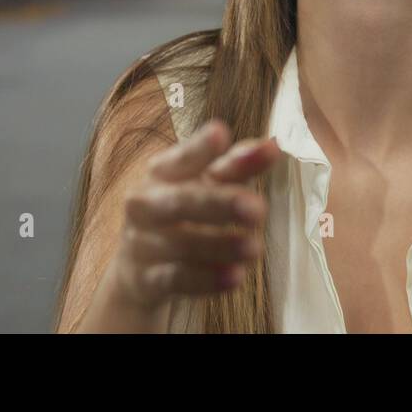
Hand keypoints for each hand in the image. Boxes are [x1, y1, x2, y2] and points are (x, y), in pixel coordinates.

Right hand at [105, 119, 280, 317]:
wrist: (139, 267)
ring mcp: (142, 242)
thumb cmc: (184, 211)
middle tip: (257, 208)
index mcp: (162, 171)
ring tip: (255, 248)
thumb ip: (238, 166)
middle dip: (220, 204)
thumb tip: (272, 145)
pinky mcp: (145, 279)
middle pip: (181, 201)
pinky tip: (236, 277)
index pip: (183, 157)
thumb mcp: (208, 184)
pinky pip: (177, 279)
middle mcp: (146, 203)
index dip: (200, 147)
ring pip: (182, 244)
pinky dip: (207, 279)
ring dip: (220, 246)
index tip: (220, 133)